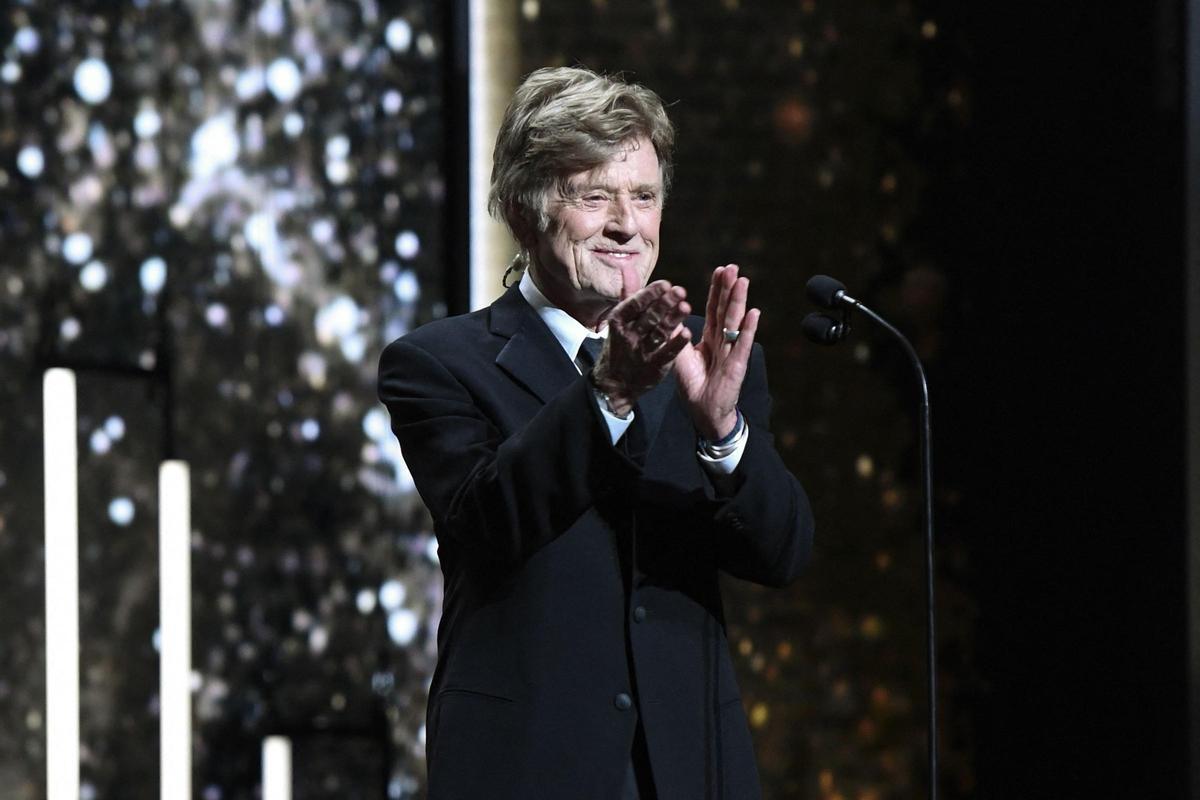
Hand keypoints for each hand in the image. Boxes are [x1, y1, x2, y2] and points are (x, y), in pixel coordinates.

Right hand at [592, 264, 691, 415]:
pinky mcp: (653, 368)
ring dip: (672, 320)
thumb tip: (627, 267)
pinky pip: (666, 355)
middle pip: (649, 318)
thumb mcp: (619, 319)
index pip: (635, 304)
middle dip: (665, 304)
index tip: (666, 283)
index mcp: (618, 321)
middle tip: (680, 291)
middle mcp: (628, 336)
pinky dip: (676, 345)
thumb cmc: (620, 343)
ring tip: (686, 307)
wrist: (614, 382)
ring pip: (658, 334)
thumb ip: (629, 293)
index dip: (650, 293)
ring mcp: (641, 353)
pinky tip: (687, 334)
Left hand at [673, 264, 759, 440]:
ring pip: (735, 321)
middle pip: (725, 309)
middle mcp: (723, 340)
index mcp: (710, 336)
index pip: (713, 308)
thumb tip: (664, 312)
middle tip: (732, 266)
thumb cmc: (694, 384)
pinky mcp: (737, 365)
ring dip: (739, 301)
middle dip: (729, 288)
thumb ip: (674, 335)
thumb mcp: (679, 355)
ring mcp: (732, 350)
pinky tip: (754, 313)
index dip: (716, 289)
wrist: (703, 410)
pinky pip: (742, 344)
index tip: (719, 269)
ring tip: (743, 280)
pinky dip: (748, 329)